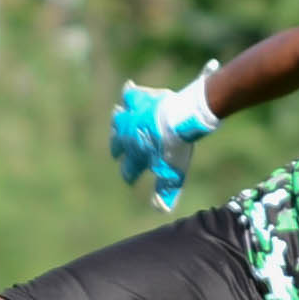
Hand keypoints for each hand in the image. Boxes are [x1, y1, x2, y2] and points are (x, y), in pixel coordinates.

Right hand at [109, 61, 219, 212]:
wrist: (181, 119)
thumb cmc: (176, 148)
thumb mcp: (172, 174)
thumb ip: (164, 192)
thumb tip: (159, 210)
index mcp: (135, 155)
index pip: (128, 169)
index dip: (129, 176)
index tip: (130, 180)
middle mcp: (128, 136)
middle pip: (117, 144)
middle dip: (117, 149)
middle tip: (117, 152)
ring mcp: (132, 117)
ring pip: (118, 119)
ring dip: (117, 122)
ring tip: (117, 121)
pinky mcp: (141, 100)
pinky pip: (130, 95)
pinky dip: (129, 93)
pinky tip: (129, 89)